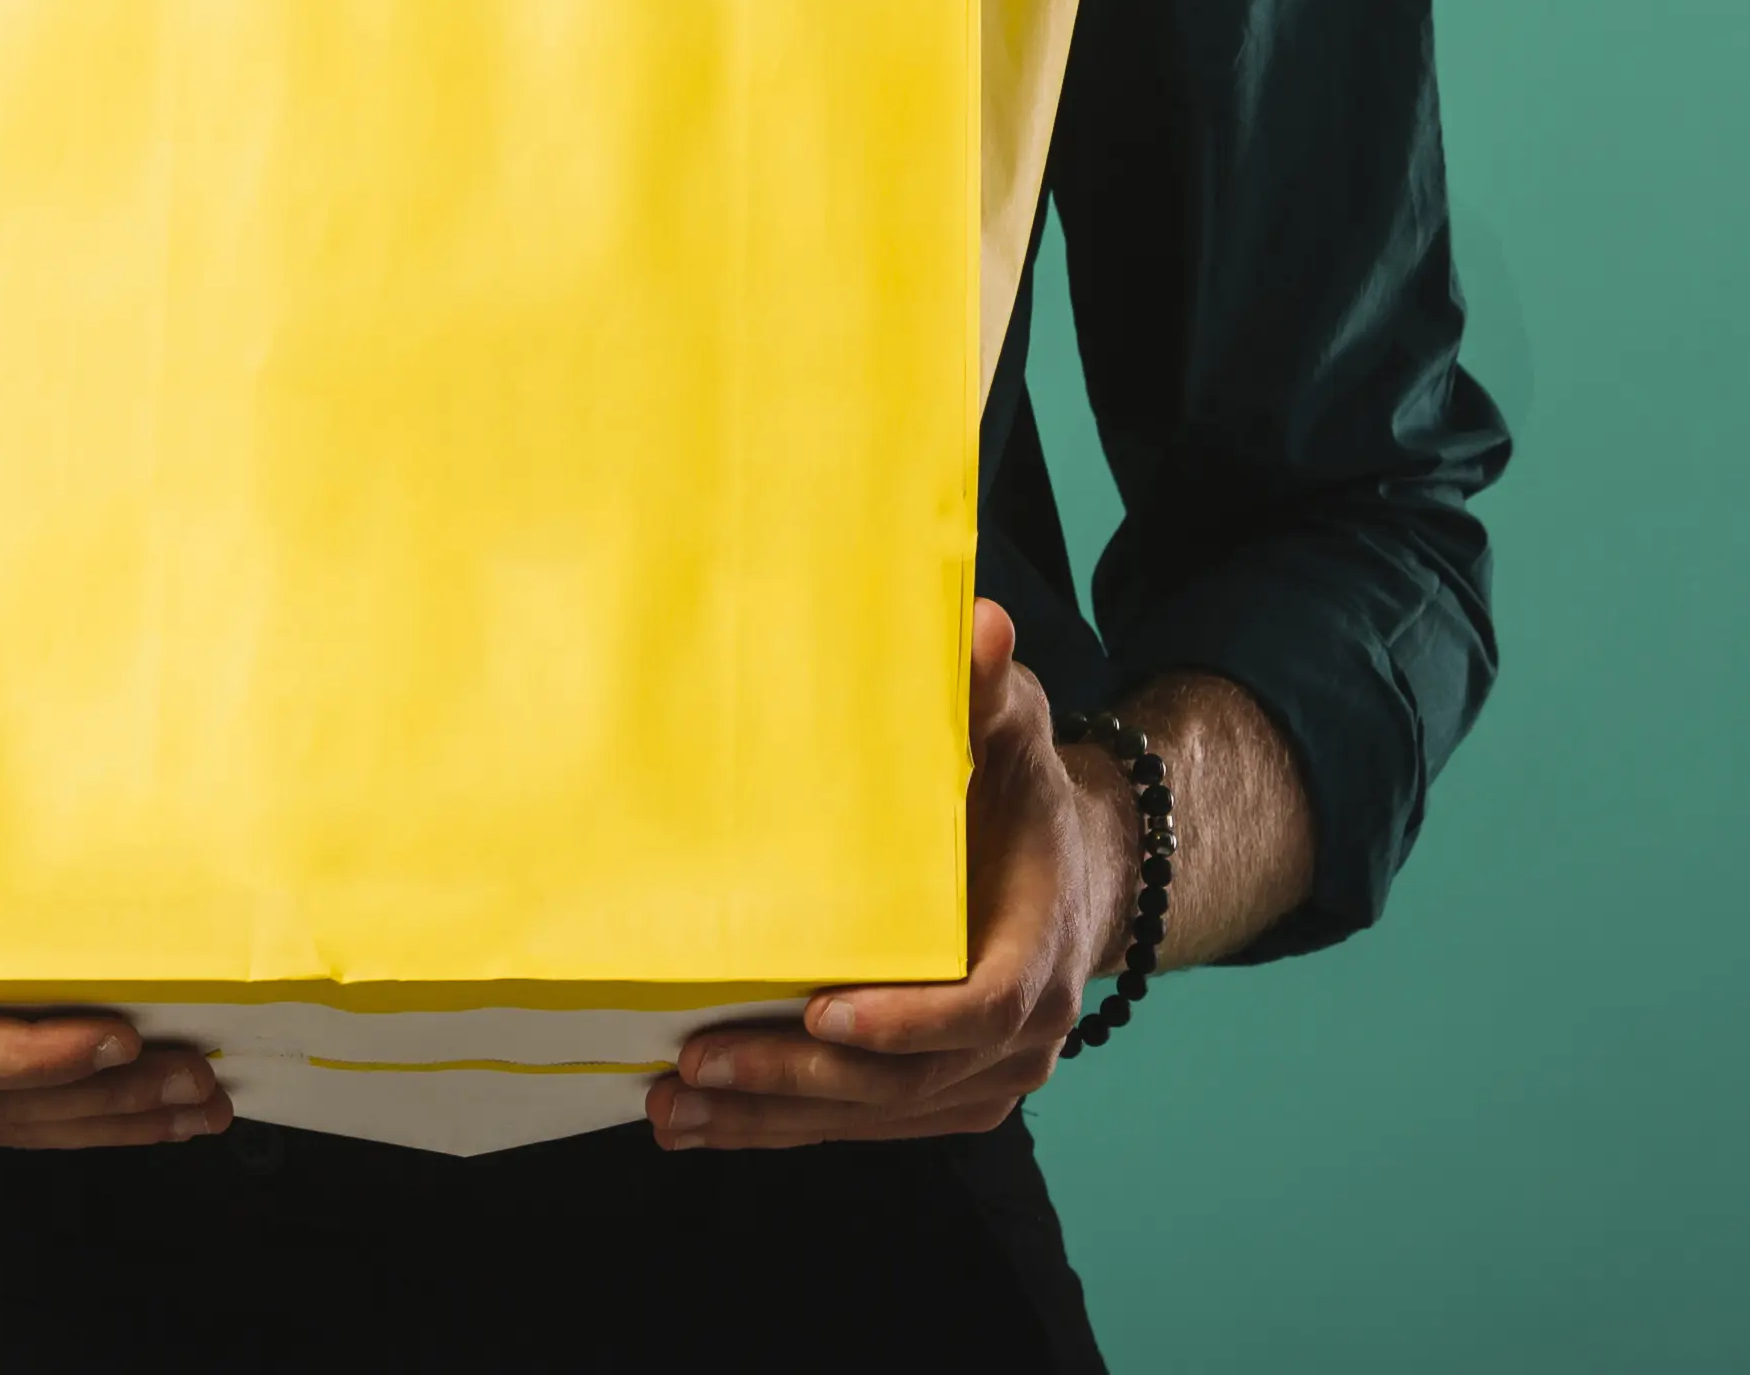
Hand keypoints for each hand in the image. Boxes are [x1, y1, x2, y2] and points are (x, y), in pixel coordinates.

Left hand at [650, 601, 1135, 1151]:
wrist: (1073, 874)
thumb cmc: (1025, 796)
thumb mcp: (1014, 735)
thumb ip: (987, 695)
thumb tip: (977, 622)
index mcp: (1040, 955)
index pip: (979, 1008)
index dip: (907, 1021)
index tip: (823, 1015)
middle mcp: (1020, 1041)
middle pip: (908, 1084)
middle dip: (800, 1082)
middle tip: (701, 1064)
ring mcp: (984, 1080)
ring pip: (875, 1118)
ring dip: (774, 1118)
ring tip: (676, 1107)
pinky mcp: (946, 1098)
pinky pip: (865, 1124)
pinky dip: (788, 1126)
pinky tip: (709, 1122)